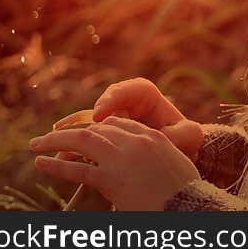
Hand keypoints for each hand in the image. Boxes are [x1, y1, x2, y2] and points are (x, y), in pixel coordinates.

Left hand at [31, 115, 200, 210]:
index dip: (97, 127)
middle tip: (48, 138)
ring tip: (36, 145)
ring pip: (82, 141)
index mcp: (153, 137)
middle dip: (70, 132)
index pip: (119, 123)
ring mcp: (122, 158)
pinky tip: (41, 164)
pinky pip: (78, 170)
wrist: (188, 206)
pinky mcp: (111, 178)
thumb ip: (157, 157)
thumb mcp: (176, 165)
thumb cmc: (185, 192)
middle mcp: (136, 141)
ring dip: (55, 141)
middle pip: (97, 128)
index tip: (84, 133)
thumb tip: (145, 164)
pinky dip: (56, 166)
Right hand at [53, 77, 203, 163]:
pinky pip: (87, 137)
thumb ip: (181, 133)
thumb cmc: (182, 138)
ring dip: (76, 133)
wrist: (177, 151)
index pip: (128, 89)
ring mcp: (113, 117)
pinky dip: (75, 146)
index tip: (99, 115)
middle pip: (103, 104)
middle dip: (87, 117)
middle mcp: (125, 102)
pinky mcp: (105, 133)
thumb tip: (165, 135)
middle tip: (73, 131)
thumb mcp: (188, 135)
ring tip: (59, 145)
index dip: (111, 99)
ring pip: (90, 121)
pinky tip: (61, 158)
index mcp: (145, 94)